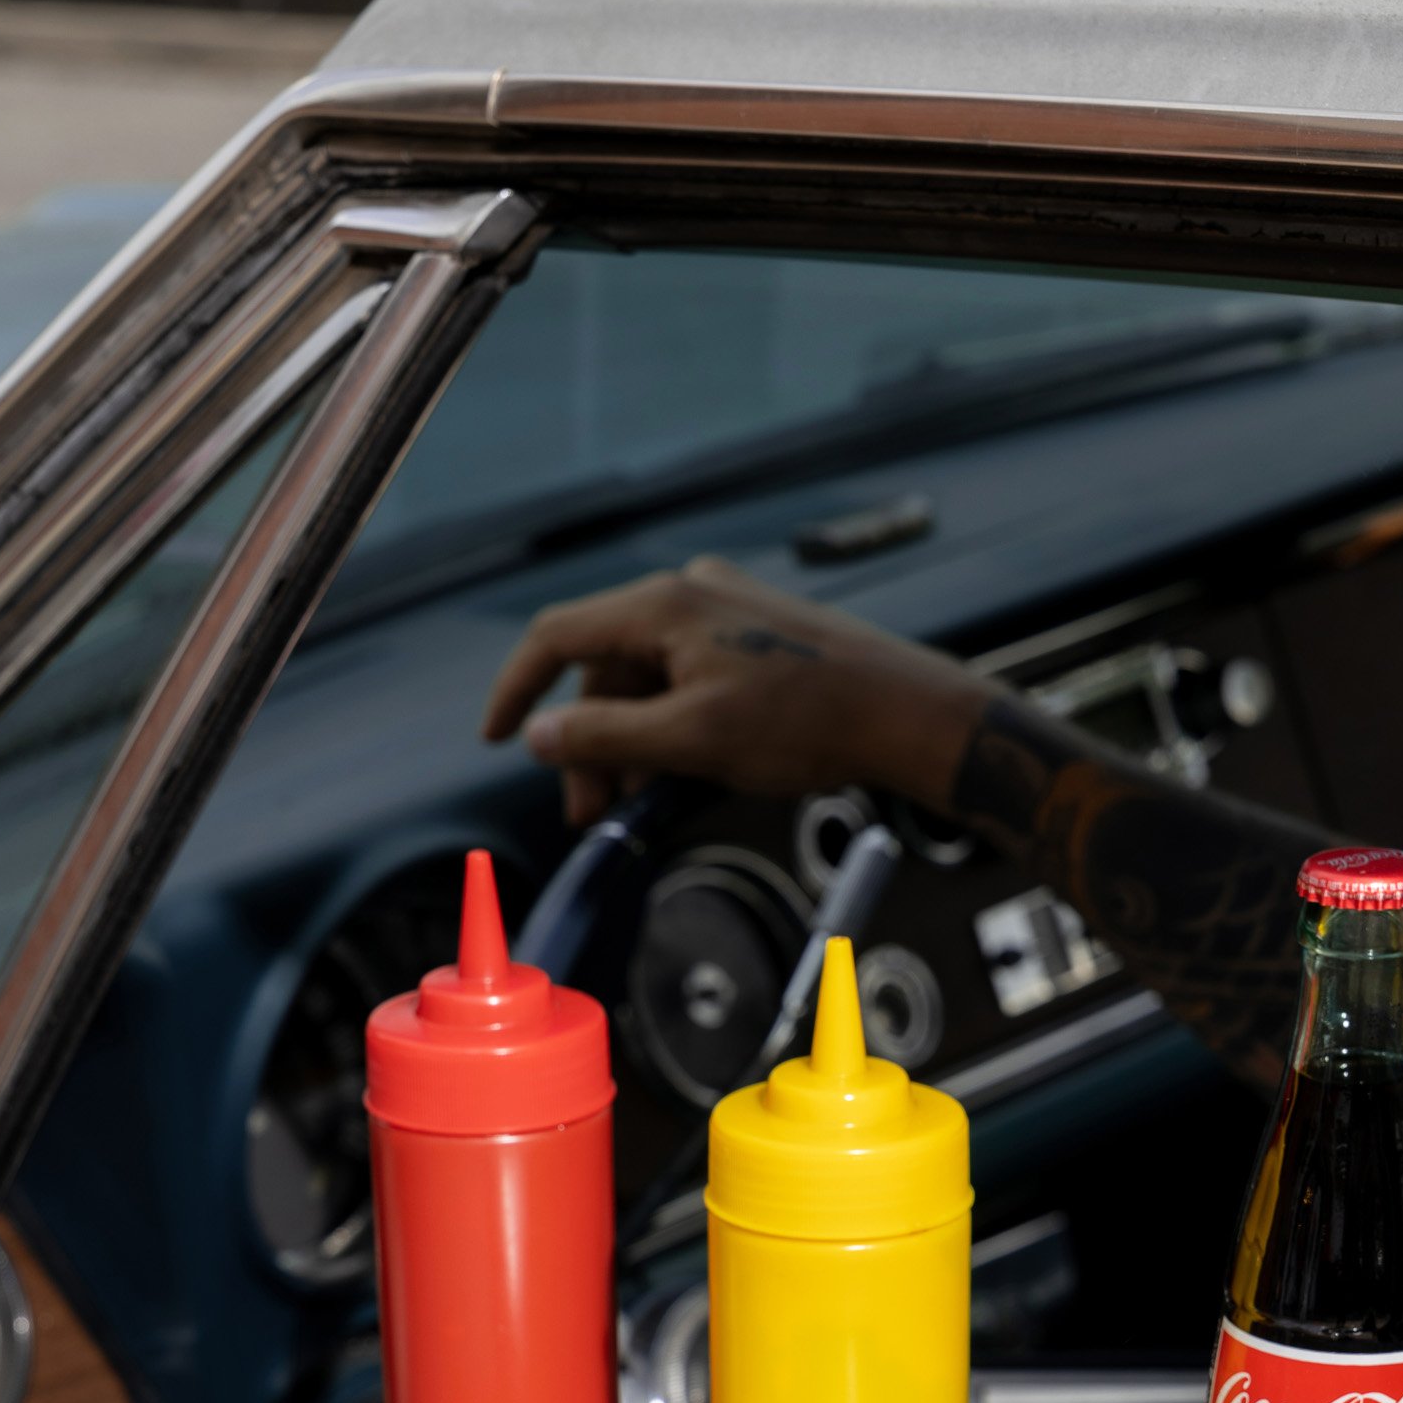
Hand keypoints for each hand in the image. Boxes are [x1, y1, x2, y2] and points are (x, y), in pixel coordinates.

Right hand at [482, 556, 980, 824]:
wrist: (905, 712)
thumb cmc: (807, 723)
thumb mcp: (692, 739)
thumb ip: (606, 737)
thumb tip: (539, 736)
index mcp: (664, 606)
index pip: (557, 638)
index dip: (516, 690)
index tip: (496, 740)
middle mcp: (689, 593)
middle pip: (603, 667)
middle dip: (587, 740)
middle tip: (591, 810)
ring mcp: (725, 609)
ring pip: (646, 677)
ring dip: (629, 740)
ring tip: (635, 801)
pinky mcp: (754, 633)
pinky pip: (686, 676)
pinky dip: (669, 724)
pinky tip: (678, 771)